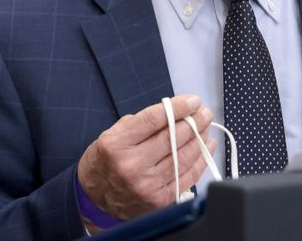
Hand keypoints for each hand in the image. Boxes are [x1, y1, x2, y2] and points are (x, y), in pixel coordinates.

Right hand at [77, 94, 215, 221]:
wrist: (95, 197)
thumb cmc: (104, 161)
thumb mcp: (111, 135)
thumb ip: (140, 124)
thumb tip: (173, 113)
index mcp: (116, 144)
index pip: (152, 120)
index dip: (177, 108)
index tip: (192, 100)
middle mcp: (132, 165)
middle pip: (172, 138)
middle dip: (193, 121)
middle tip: (203, 111)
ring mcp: (147, 185)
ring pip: (183, 156)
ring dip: (199, 138)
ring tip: (206, 126)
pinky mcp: (160, 199)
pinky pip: (187, 176)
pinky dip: (200, 159)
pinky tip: (206, 146)